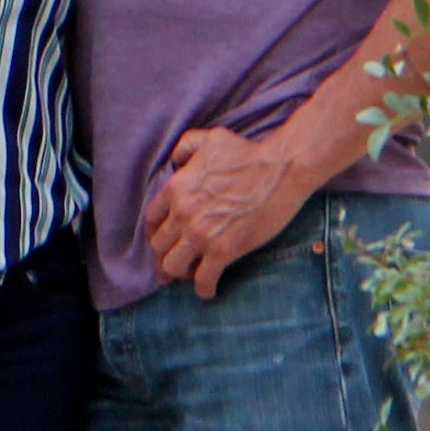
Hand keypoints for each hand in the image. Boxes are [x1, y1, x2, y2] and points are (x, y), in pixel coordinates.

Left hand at [142, 123, 308, 298]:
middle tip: (174, 262)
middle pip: (158, 246)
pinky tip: (207, 291)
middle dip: (163, 256)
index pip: (151, 220)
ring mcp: (201, 234)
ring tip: (188, 275)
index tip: (164, 240)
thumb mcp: (207, 139)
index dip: (156, 233)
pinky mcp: (224, 251)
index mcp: (176, 188)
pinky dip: (203, 289)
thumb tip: (175, 161)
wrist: (279, 170)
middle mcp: (182, 213)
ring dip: (178, 274)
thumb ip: (185, 147)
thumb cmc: (247, 153)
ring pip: (172, 266)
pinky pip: (203, 279)